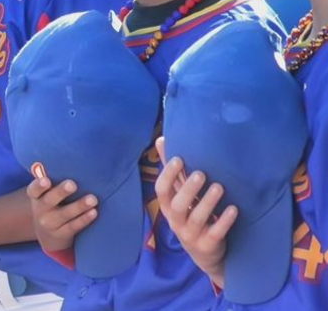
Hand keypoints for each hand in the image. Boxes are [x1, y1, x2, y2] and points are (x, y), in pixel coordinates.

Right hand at [27, 175, 97, 252]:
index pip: (34, 190)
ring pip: (65, 214)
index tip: (46, 180)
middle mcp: (40, 210)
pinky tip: (94, 212)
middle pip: (50, 200)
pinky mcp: (62, 234)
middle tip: (72, 184)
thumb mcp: (46, 195)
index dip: (38, 185)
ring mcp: (50, 224)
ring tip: (93, 199)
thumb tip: (69, 157)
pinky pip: (74, 226)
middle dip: (61, 192)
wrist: (49, 234)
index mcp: (36, 197)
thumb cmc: (52, 204)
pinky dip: (84, 219)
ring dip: (79, 206)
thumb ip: (53, 181)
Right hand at [154, 137, 235, 284]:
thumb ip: (173, 172)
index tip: (179, 159)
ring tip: (219, 187)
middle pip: (177, 205)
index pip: (161, 190)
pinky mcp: (208, 245)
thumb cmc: (190, 217)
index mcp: (168, 207)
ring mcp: (191, 235)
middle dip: (188, 189)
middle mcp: (176, 221)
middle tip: (201, 173)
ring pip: (196, 218)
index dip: (168, 175)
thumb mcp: (179, 197)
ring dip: (207, 202)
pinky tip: (233, 209)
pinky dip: (224, 221)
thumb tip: (161, 139)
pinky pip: (215, 233)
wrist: (204, 254)